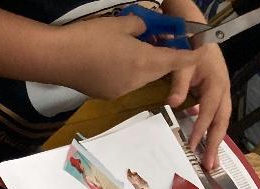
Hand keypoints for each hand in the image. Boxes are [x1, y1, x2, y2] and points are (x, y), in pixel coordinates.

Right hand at [55, 15, 195, 99]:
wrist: (58, 59)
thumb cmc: (90, 37)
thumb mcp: (121, 23)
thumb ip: (141, 27)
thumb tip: (147, 31)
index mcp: (143, 61)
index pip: (176, 60)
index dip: (190, 56)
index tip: (201, 51)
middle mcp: (136, 81)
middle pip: (159, 70)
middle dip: (164, 56)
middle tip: (164, 40)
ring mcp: (121, 91)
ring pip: (143, 77)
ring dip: (145, 64)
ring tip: (136, 48)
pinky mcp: (108, 95)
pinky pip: (127, 82)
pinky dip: (129, 72)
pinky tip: (116, 61)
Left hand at [166, 44, 230, 169]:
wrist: (199, 38)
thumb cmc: (191, 50)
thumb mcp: (183, 64)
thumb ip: (178, 84)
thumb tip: (172, 104)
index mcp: (216, 84)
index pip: (209, 111)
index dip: (201, 129)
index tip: (192, 146)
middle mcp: (223, 92)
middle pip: (221, 121)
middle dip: (215, 144)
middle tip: (210, 166)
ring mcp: (221, 95)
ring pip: (221, 122)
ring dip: (216, 143)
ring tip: (211, 163)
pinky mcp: (216, 98)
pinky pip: (215, 119)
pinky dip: (211, 134)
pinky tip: (205, 147)